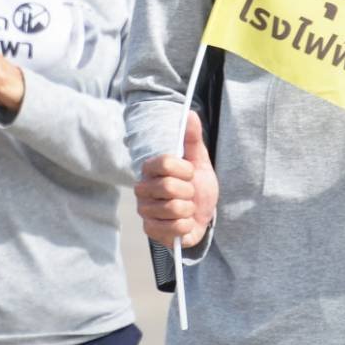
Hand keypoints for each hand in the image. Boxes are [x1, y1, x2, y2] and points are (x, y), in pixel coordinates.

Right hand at [136, 112, 217, 248]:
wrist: (201, 214)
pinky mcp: (150, 231)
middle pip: (168, 186)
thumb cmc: (197, 185)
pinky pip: (174, 228)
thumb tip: (190, 113)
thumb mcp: (199, 161)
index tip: (190, 173)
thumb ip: (192, 139)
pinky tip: (184, 223)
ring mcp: (145, 211)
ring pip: (173, 208)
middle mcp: (143, 189)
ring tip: (187, 208)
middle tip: (190, 193)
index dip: (184, 169)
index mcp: (151, 169)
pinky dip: (187, 225)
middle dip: (189, 191)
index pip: (164, 162)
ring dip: (189, 209)